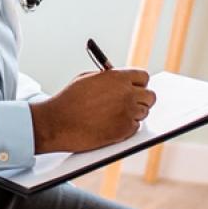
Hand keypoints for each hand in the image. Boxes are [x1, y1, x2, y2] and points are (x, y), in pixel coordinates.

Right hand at [31, 69, 154, 152]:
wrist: (57, 122)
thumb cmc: (69, 100)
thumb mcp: (88, 79)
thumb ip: (108, 78)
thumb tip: (121, 81)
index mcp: (118, 77)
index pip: (143, 77)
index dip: (139, 83)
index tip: (136, 87)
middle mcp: (127, 94)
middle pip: (150, 96)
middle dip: (142, 99)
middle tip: (132, 103)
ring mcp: (128, 113)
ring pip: (144, 113)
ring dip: (134, 114)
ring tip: (115, 116)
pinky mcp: (124, 131)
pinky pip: (135, 127)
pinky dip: (127, 127)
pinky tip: (111, 125)